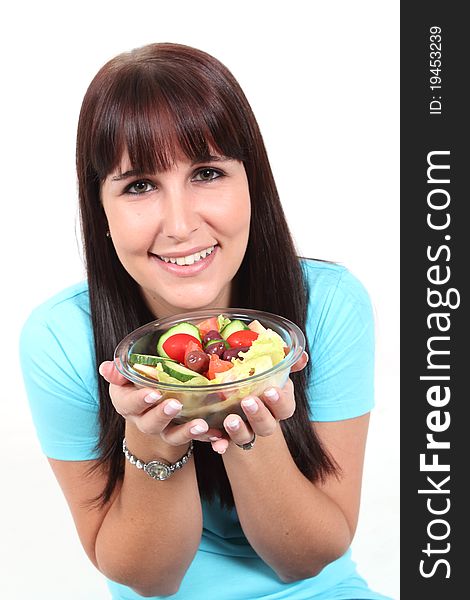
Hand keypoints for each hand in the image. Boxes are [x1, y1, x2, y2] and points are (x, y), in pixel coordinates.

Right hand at [99, 360, 223, 446]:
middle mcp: (144, 421)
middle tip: (175, 405)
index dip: (140, 400)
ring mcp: (165, 430)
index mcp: (128, 404)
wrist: (152, 405)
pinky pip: (197, 440)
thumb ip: (118, 372)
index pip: (129, 404)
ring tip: (201, 424)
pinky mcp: (184, 434)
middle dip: (162, 415)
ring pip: (173, 436)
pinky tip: (219, 437)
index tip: (153, 393)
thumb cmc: (139, 384)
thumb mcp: (127, 377)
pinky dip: (208, 439)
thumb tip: (106, 367)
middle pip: (150, 424)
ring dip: (187, 432)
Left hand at [211, 351, 308, 453]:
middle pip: (267, 426)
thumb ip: (285, 360)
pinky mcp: (227, 435)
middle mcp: (264, 420)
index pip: (285, 408)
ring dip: (239, 431)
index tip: (270, 391)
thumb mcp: (270, 365)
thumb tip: (303, 357)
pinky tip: (217, 444)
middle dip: (258, 415)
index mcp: (277, 404)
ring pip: (247, 437)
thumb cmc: (258, 375)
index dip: (279, 401)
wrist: (236, 388)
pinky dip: (221, 444)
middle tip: (247, 401)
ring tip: (230, 420)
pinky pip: (225, 443)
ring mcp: (246, 429)